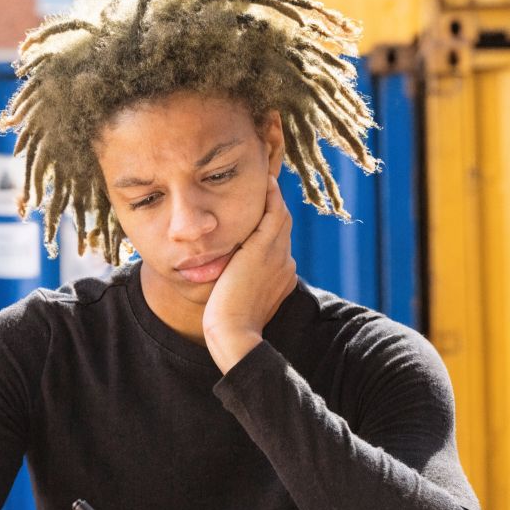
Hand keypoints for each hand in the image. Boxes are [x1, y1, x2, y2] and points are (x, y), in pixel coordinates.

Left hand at [203, 175, 297, 372]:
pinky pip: (273, 214)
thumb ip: (237, 283)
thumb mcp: (236, 300)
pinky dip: (272, 196)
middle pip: (282, 225)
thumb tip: (225, 274)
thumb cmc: (227, 326)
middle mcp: (284, 263)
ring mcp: (277, 256)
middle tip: (265, 182)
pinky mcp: (263, 250)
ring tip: (265, 175)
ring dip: (274, 195)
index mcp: (281, 276)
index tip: (260, 209)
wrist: (233, 335)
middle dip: (274, 204)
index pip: (277, 242)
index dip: (269, 223)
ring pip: (281, 216)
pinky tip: (265, 181)